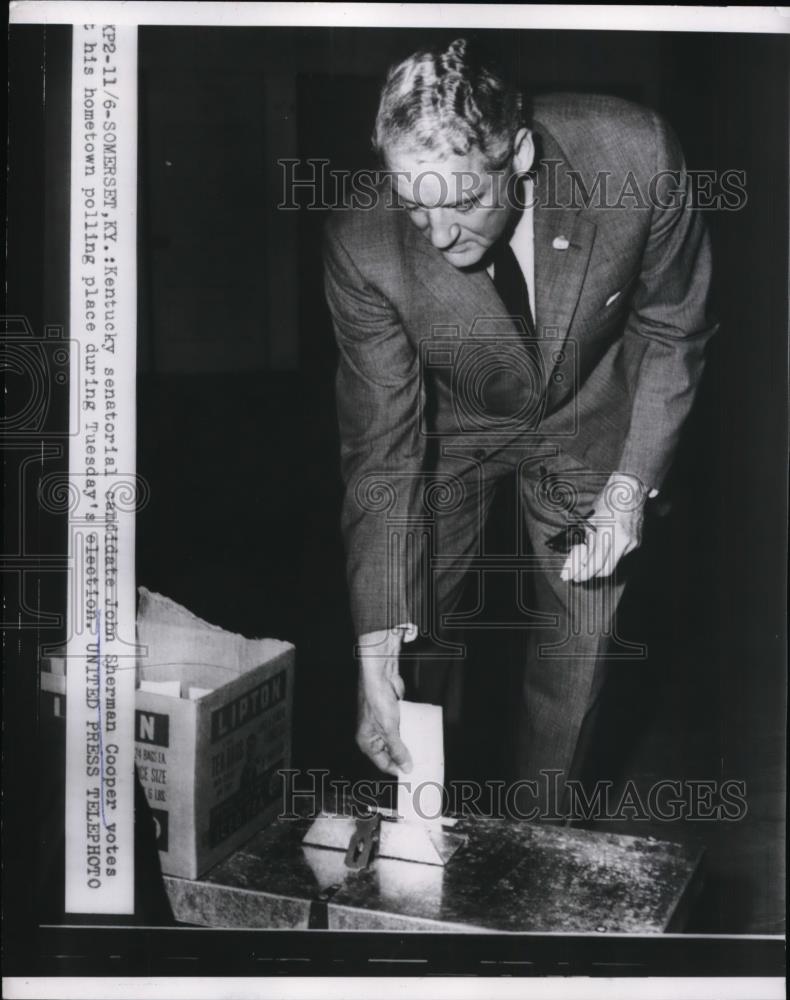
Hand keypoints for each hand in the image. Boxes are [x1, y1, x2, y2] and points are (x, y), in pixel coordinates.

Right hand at [356, 626, 416, 775]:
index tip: (413, 773)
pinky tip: (421, 735)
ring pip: (399, 740)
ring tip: (424, 750)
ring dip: (410, 743)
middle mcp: (374, 735)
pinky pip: (404, 727)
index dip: (398, 768)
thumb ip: (397, 750)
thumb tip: (405, 767)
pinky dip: (412, 730)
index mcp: (367, 742)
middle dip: (406, 756)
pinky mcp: (393, 715)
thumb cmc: (377, 700)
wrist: (381, 676)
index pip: (384, 763)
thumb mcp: (389, 730)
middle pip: (392, 753)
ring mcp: (384, 724)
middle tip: (421, 762)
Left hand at [560, 472, 646, 582]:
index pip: (596, 563)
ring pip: (613, 563)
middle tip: (578, 573)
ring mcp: (632, 543)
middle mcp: (624, 542)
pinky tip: (602, 548)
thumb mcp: (590, 520)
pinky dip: (609, 555)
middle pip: (606, 570)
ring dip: (599, 564)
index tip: (573, 576)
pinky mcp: (636, 542)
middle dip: (591, 573)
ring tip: (588, 557)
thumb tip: (578, 557)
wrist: (630, 490)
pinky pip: (620, 555)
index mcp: (610, 534)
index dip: (583, 572)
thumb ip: (586, 540)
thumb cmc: (607, 501)